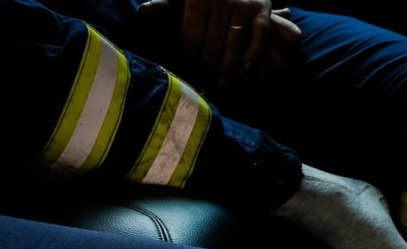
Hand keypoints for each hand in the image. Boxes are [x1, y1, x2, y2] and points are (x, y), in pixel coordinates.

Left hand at [168, 0, 300, 85]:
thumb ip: (166, 4)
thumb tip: (143, 12)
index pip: (191, 38)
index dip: (188, 59)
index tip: (188, 73)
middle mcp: (221, 1)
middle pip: (212, 45)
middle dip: (207, 66)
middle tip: (205, 82)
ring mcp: (243, 5)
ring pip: (233, 45)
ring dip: (228, 68)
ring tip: (222, 82)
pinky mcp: (262, 9)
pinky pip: (259, 36)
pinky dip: (254, 54)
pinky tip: (246, 70)